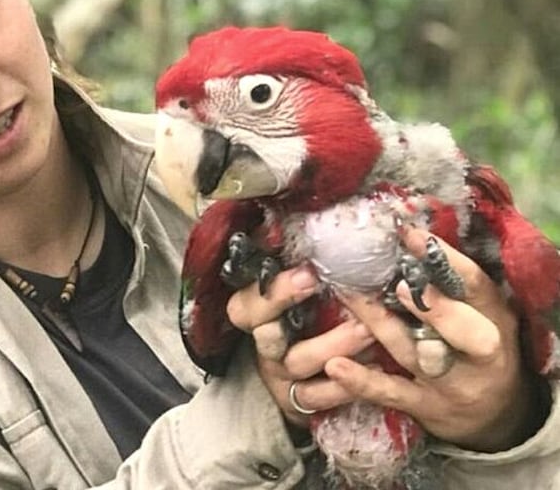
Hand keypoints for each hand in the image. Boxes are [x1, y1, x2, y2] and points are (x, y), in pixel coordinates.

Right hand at [226, 264, 375, 426]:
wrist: (309, 374)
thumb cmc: (309, 313)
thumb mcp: (295, 283)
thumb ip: (294, 257)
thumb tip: (301, 219)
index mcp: (254, 315)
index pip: (246, 303)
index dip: (273, 290)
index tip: (308, 271)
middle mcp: (264, 346)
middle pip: (265, 331)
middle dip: (290, 306)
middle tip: (323, 286)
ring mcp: (281, 376)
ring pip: (298, 362)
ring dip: (334, 344)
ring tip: (367, 329)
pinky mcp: (301, 402)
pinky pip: (319, 397)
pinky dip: (346, 384)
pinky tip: (375, 366)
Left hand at [327, 228, 541, 451]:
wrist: (493, 415)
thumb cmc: (479, 347)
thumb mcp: (484, 312)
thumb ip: (454, 279)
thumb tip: (408, 232)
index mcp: (495, 319)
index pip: (476, 286)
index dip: (447, 260)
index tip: (410, 235)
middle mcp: (478, 355)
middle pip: (467, 333)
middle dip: (437, 309)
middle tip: (401, 285)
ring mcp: (449, 384)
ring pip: (415, 354)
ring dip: (378, 324)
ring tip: (348, 295)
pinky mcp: (421, 406)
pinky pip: (389, 392)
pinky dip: (361, 380)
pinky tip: (334, 365)